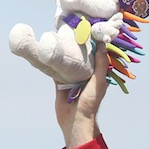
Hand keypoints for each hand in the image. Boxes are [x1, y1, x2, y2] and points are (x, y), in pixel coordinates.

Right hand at [55, 15, 119, 148]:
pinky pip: (55, 68)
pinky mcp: (59, 82)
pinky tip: (47, 50)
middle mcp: (84, 73)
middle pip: (79, 55)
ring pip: (67, 60)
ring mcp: (71, 77)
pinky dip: (52, 61)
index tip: (86, 27)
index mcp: (96, 73)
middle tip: (68, 27)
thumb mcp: (99, 81)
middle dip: (75, 43)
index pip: (94, 53)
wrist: (75, 120)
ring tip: (57, 34)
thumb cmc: (90, 102)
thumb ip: (101, 65)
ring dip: (63, 50)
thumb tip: (102, 44)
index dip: (91, 42)